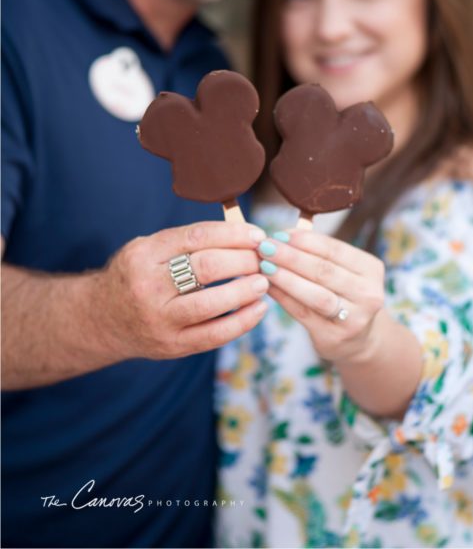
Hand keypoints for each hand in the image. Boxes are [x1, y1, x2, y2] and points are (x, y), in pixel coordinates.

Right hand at [98, 221, 267, 359]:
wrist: (100, 319)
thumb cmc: (138, 276)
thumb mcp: (149, 248)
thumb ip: (188, 241)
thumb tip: (245, 235)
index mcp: (144, 255)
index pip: (196, 238)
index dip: (233, 235)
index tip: (257, 235)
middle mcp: (148, 287)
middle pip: (206, 268)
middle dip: (244, 260)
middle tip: (264, 258)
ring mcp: (159, 319)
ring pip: (210, 304)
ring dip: (245, 291)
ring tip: (263, 282)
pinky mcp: (171, 346)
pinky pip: (214, 335)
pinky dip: (243, 322)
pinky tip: (259, 309)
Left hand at [255, 231, 385, 363]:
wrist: (357, 339)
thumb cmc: (344, 295)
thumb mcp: (344, 271)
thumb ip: (320, 252)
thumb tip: (285, 233)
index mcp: (371, 269)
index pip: (335, 249)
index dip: (306, 240)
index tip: (280, 233)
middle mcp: (368, 293)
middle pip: (324, 270)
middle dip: (291, 256)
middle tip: (265, 246)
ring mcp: (353, 318)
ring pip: (315, 294)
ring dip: (286, 277)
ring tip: (264, 265)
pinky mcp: (333, 336)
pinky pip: (303, 313)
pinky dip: (283, 298)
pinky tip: (267, 287)